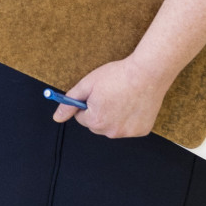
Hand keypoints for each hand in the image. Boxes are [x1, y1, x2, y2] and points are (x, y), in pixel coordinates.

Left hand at [51, 55, 172, 138]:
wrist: (148, 73)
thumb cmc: (117, 76)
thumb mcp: (87, 84)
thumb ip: (69, 102)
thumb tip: (56, 118)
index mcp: (95, 121)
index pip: (81, 118)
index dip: (87, 103)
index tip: (96, 93)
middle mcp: (111, 132)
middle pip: (96, 125)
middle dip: (99, 112)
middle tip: (110, 94)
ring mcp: (128, 133)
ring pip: (113, 126)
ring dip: (114, 116)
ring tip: (122, 97)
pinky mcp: (142, 130)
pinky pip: (129, 126)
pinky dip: (129, 118)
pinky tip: (134, 104)